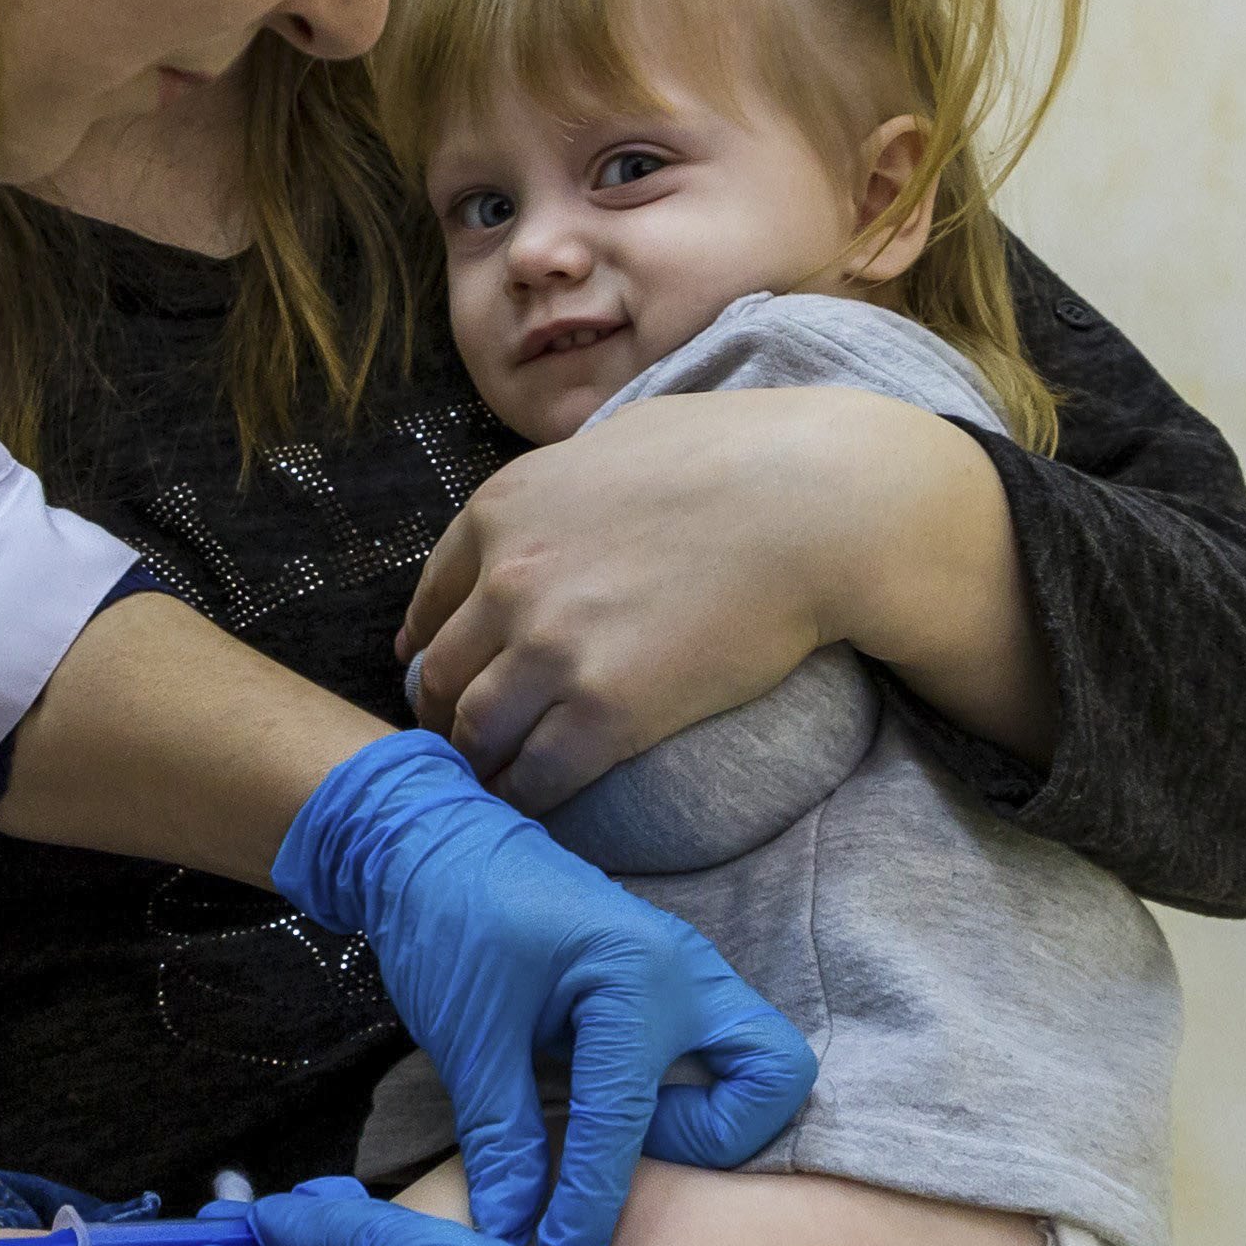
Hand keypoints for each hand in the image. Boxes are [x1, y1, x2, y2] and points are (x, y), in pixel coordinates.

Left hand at [272, 732, 812, 1245]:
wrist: (429, 840)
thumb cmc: (448, 918)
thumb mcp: (468, 1038)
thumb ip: (502, 1139)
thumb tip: (516, 1234)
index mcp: (636, 976)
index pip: (625, 1125)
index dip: (588, 1209)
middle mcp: (686, 972)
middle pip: (773, 1080)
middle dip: (717, 1139)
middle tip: (628, 1147)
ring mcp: (687, 974)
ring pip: (758, 1064)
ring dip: (707, 1115)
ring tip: (614, 1126)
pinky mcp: (671, 986)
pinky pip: (717, 1052)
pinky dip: (684, 1091)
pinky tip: (605, 1107)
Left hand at [399, 387, 1053, 808]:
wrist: (814, 508)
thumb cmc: (738, 456)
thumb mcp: (619, 439)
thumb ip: (565, 480)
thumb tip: (555, 504)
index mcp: (502, 512)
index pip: (431, 605)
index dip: (434, 651)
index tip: (444, 679)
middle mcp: (507, 581)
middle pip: (442, 676)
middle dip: (447, 717)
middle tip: (467, 744)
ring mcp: (550, 650)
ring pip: (476, 733)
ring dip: (478, 765)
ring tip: (496, 785)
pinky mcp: (604, 712)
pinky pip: (534, 777)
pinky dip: (525, 799)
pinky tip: (536, 807)